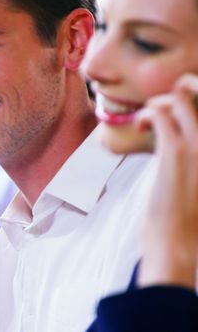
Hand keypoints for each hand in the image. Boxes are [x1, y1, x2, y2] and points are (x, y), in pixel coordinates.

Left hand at [136, 73, 197, 287]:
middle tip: (168, 101)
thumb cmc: (187, 223)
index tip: (185, 104)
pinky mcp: (176, 152)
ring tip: (151, 118)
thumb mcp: (197, 187)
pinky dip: (150, 113)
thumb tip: (180, 145)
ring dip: (161, 102)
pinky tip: (142, 124)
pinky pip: (162, 114)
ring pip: (181, 101)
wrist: (178, 246)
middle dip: (186, 88)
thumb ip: (195, 162)